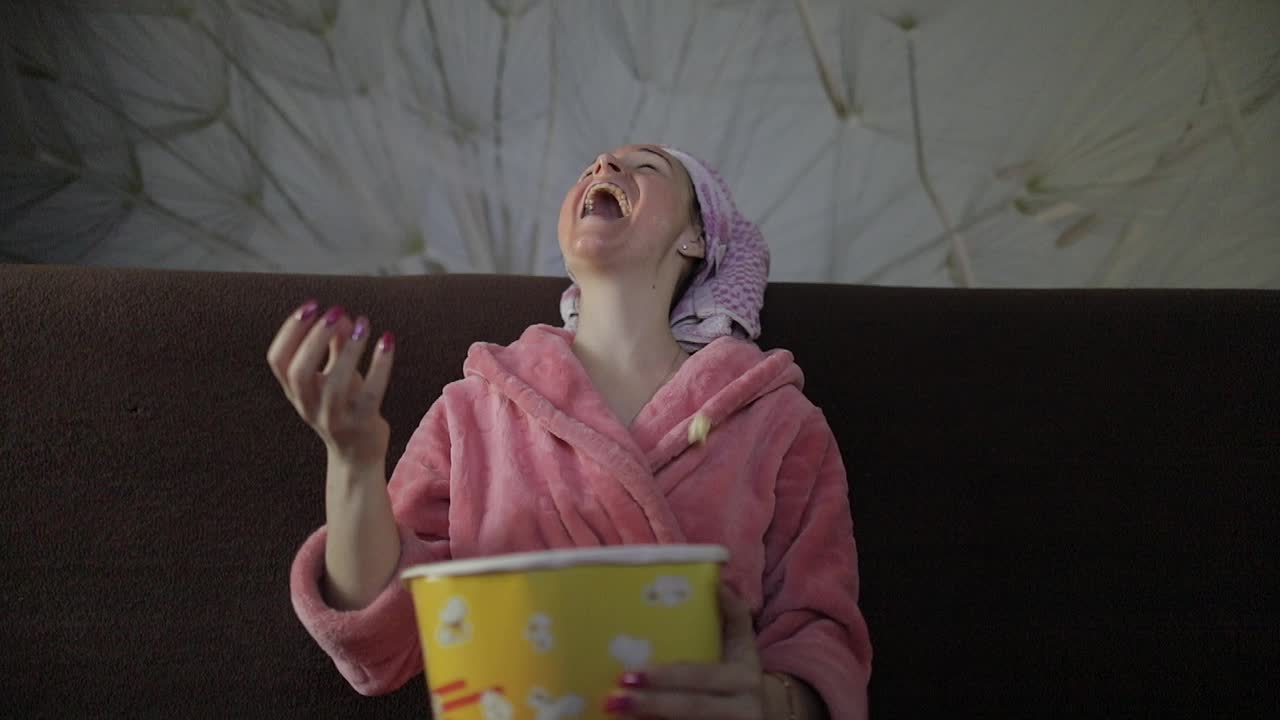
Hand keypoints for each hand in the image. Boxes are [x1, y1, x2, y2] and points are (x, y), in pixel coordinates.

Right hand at [266, 299, 394, 465]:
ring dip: (348, 350)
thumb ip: (335, 347)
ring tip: (363, 323)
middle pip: (299, 373)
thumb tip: (342, 315)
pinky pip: (371, 393)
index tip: (310, 306)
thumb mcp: (334, 376)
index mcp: (296, 392)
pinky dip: (380, 365)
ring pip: (335, 385)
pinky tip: (387, 340)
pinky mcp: (362, 424)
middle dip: (314, 338)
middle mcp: (309, 407)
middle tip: (334, 311)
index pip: (278, 361)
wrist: (358, 457)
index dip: (289, 331)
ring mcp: (335, 418)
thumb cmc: (343, 408)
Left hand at [605, 584, 765, 719]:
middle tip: (615, 697)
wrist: (769, 715)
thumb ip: (732, 613)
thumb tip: (718, 581)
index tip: (631, 673)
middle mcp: (744, 708)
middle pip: (691, 708)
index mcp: (744, 677)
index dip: (667, 677)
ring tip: (616, 709)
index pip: (702, 676)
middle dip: (651, 703)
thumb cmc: (742, 673)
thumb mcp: (743, 644)